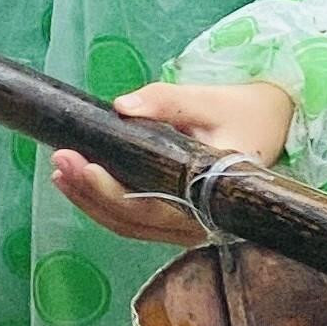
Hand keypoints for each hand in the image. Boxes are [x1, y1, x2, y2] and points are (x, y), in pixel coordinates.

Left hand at [52, 81, 295, 245]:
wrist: (266, 125)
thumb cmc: (241, 112)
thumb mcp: (208, 98)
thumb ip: (165, 100)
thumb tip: (122, 106)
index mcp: (214, 196)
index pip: (155, 205)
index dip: (115, 193)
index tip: (85, 165)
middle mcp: (199, 222)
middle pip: (134, 221)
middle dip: (90, 193)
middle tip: (61, 160)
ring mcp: (186, 226)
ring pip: (128, 225)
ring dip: (89, 201)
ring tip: (60, 170)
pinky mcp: (174, 220)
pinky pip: (133, 220)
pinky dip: (101, 203)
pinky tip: (76, 181)